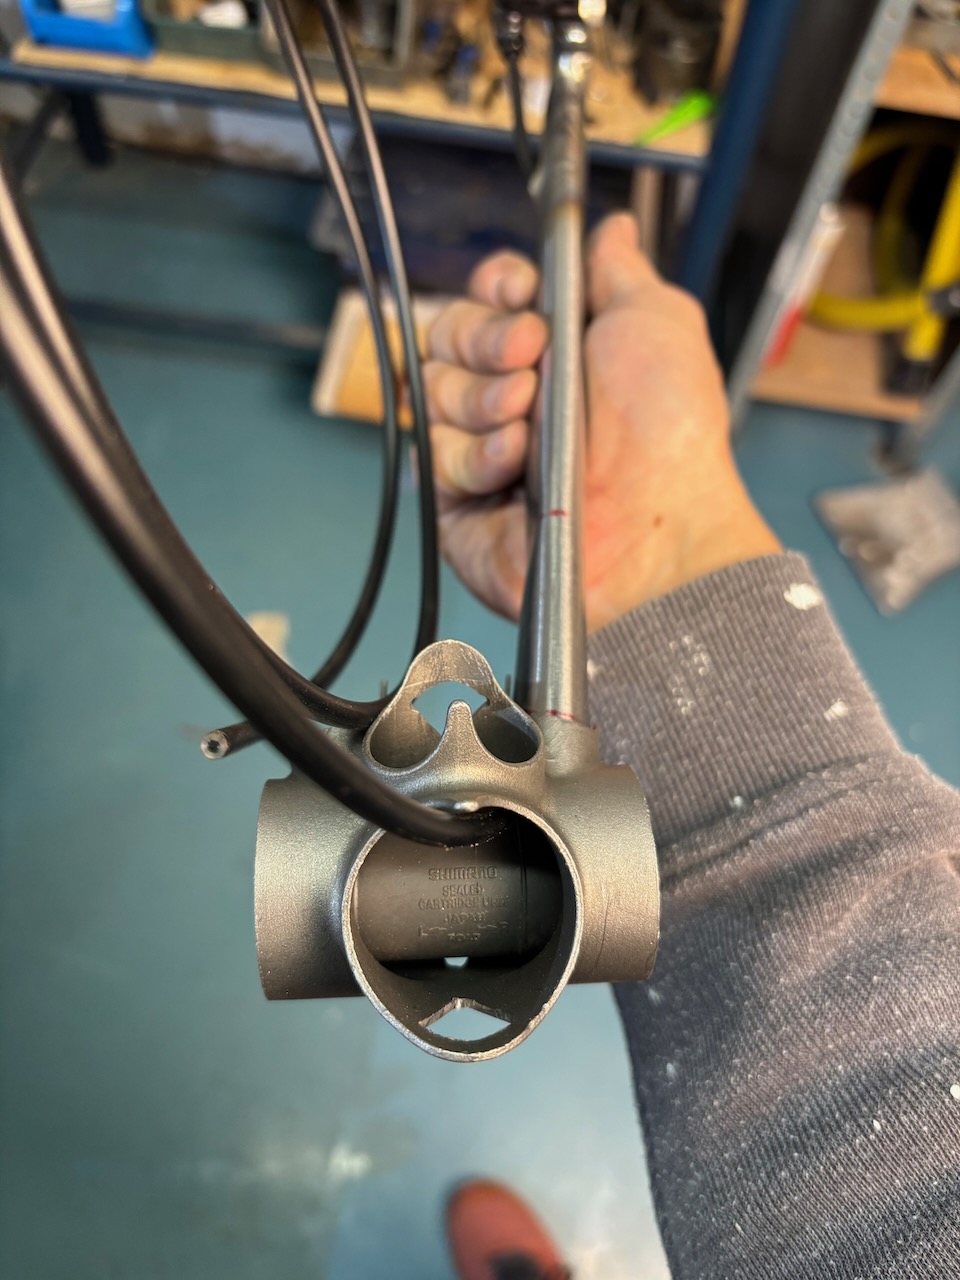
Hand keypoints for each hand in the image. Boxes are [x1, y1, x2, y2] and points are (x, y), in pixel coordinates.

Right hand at [424, 212, 779, 631]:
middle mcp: (515, 395)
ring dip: (483, 399)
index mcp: (558, 351)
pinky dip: (475, 456)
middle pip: (449, 335)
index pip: (490, 297)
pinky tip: (515, 468)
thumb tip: (610, 228)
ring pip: (435, 392)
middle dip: (485, 339)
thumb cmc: (667, 432)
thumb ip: (619, 270)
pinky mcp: (459, 501)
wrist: (653, 529)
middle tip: (530, 359)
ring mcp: (484, 447)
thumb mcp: (658, 323)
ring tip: (529, 423)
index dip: (495, 287)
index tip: (521, 294)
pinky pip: (434, 456)